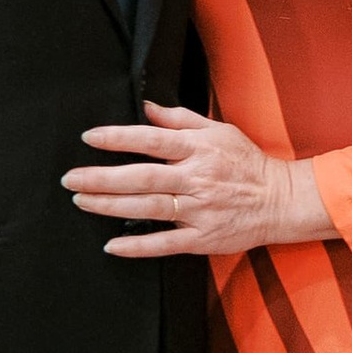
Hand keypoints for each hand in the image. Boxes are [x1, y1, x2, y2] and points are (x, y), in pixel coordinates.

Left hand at [67, 104, 335, 256]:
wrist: (281, 201)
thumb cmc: (248, 163)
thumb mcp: (219, 131)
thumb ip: (180, 120)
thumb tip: (146, 107)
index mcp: (199, 150)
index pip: (152, 141)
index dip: (119, 138)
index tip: (89, 137)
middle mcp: (197, 179)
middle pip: (142, 177)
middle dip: (102, 178)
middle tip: (70, 178)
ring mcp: (199, 211)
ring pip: (148, 209)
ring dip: (111, 206)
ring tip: (82, 201)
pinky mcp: (202, 238)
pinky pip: (165, 243)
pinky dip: (137, 246)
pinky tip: (112, 245)